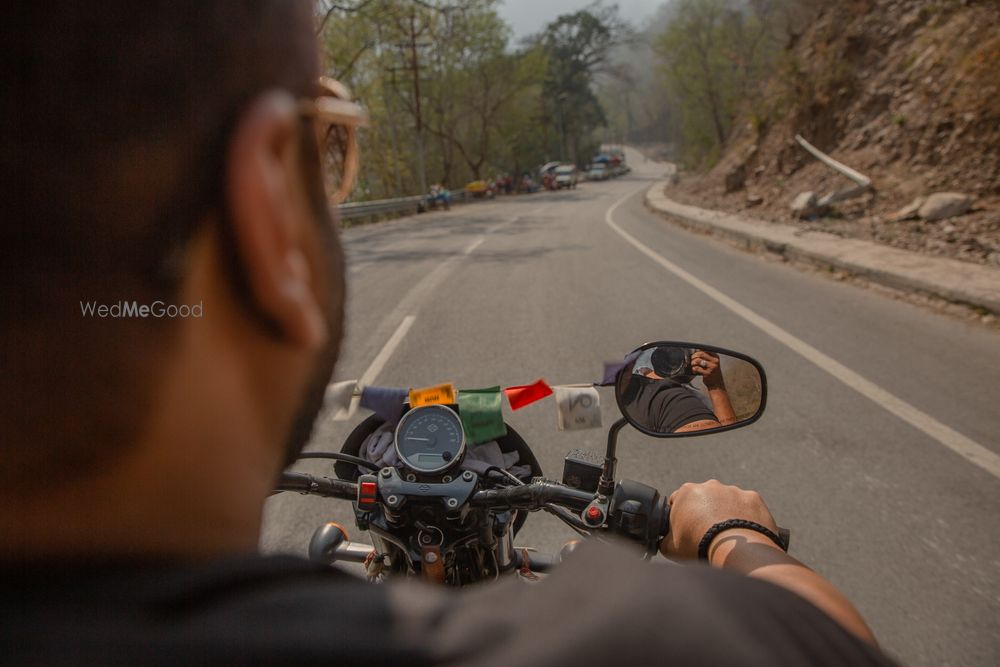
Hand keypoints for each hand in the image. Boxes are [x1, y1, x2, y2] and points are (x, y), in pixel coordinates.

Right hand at [660, 480, 778, 559]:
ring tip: (728, 537)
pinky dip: (746, 518)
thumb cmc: (699, 546)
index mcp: (686, 492)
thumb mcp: (670, 548)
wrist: (735, 552)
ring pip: (727, 502)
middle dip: (704, 512)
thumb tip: (665, 541)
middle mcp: (710, 486)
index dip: (680, 516)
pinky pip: (747, 508)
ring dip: (726, 514)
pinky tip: (744, 535)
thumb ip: (664, 540)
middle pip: (703, 499)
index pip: (678, 501)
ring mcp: (733, 491)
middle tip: (707, 534)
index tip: (685, 530)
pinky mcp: (753, 498)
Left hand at [691, 350, 722, 387]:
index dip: (697, 350)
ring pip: (697, 360)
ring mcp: (712, 367)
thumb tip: (695, 350)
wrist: (717, 384)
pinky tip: (695, 371)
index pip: (705, 349)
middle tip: (692, 359)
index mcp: (716, 357)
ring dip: (693, 363)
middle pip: (700, 354)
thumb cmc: (712, 372)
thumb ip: (705, 357)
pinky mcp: (707, 373)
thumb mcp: (712, 363)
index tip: (694, 353)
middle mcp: (715, 361)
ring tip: (693, 365)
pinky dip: (693, 369)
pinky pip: (696, 368)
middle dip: (694, 356)